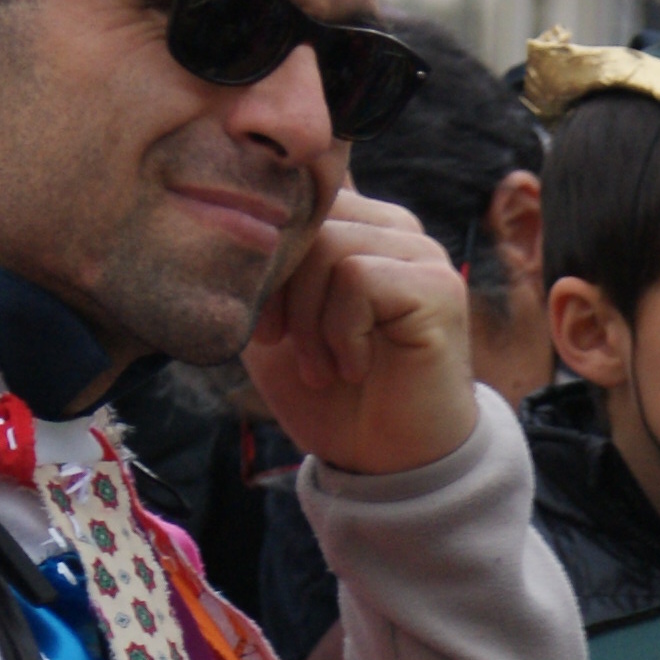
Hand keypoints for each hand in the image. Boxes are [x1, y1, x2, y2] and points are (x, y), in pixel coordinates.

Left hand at [242, 188, 476, 477]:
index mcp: (355, 226)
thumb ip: (256, 271)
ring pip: (328, 246)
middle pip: (306, 218)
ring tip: (320, 367)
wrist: (384, 462)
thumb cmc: (330, 394)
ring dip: (309, 320)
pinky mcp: (437, 286)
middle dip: (278, 290)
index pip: (293, 197)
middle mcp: (393, 227)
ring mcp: (420, 253)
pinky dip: (341, 332)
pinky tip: (354, 367)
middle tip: (283, 346)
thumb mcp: (272, 323)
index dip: (264, 258)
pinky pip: (357, 278)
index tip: (266, 327)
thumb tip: (221, 222)